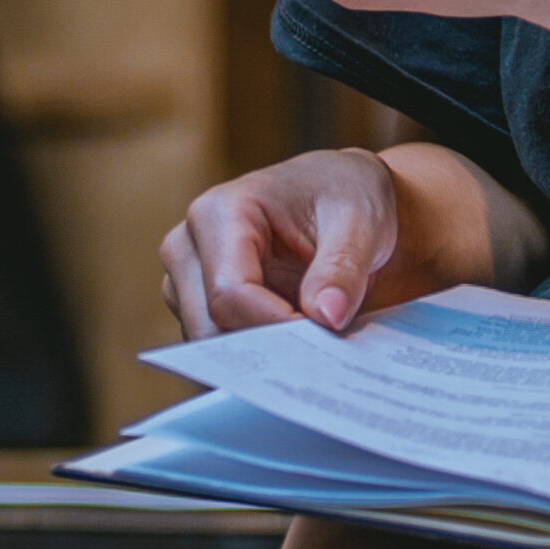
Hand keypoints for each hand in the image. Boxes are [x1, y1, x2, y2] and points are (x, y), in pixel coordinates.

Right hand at [160, 148, 405, 338]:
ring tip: (316, 337)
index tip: (324, 332)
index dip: (276, 324)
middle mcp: (190, 248)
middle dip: (268, 346)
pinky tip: (301, 344)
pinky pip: (224, 351)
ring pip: (213, 346)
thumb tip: (328, 317)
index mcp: (218, 212)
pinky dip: (262, 356)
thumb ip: (343, 266)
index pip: (229, 293)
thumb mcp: (360, 218)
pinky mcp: (201, 309)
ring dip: (265, 353)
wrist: (345, 193)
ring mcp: (189, 283)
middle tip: (322, 347)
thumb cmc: (344, 193)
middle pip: (211, 327)